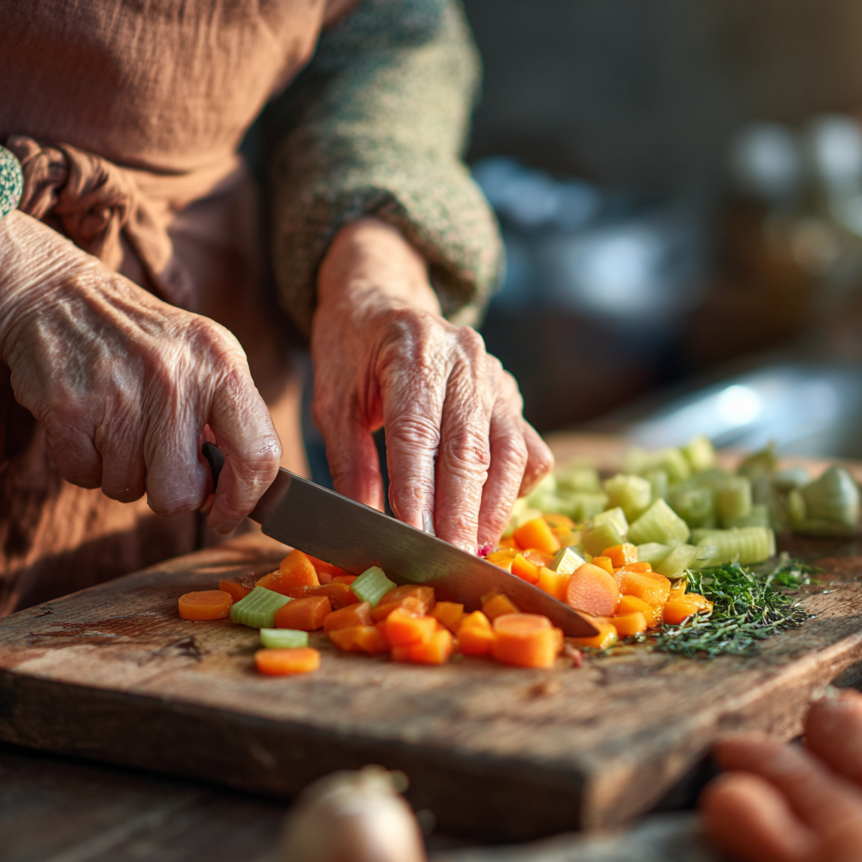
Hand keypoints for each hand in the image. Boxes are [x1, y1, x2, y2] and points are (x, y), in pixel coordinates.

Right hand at [0, 210, 280, 532]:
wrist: (58, 297)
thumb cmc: (144, 341)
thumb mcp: (205, 358)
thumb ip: (230, 419)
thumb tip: (240, 492)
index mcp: (221, 365)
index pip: (258, 454)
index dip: (244, 500)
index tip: (227, 517)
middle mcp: (175, 379)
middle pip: (181, 493)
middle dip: (169, 491)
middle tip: (158, 460)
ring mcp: (118, 394)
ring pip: (128, 489)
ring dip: (122, 472)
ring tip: (118, 426)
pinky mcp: (67, 408)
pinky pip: (84, 477)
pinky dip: (85, 464)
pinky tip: (88, 424)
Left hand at [311, 218, 552, 551]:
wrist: (382, 301)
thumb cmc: (351, 352)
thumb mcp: (333, 401)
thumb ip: (350, 462)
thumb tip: (365, 524)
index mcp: (412, 348)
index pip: (417, 431)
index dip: (417, 490)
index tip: (412, 537)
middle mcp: (463, 357)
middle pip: (469, 447)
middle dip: (460, 512)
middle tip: (450, 560)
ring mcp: (495, 375)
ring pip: (510, 452)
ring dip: (493, 508)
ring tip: (473, 548)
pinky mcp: (511, 395)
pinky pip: (528, 448)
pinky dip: (515, 486)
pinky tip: (488, 511)